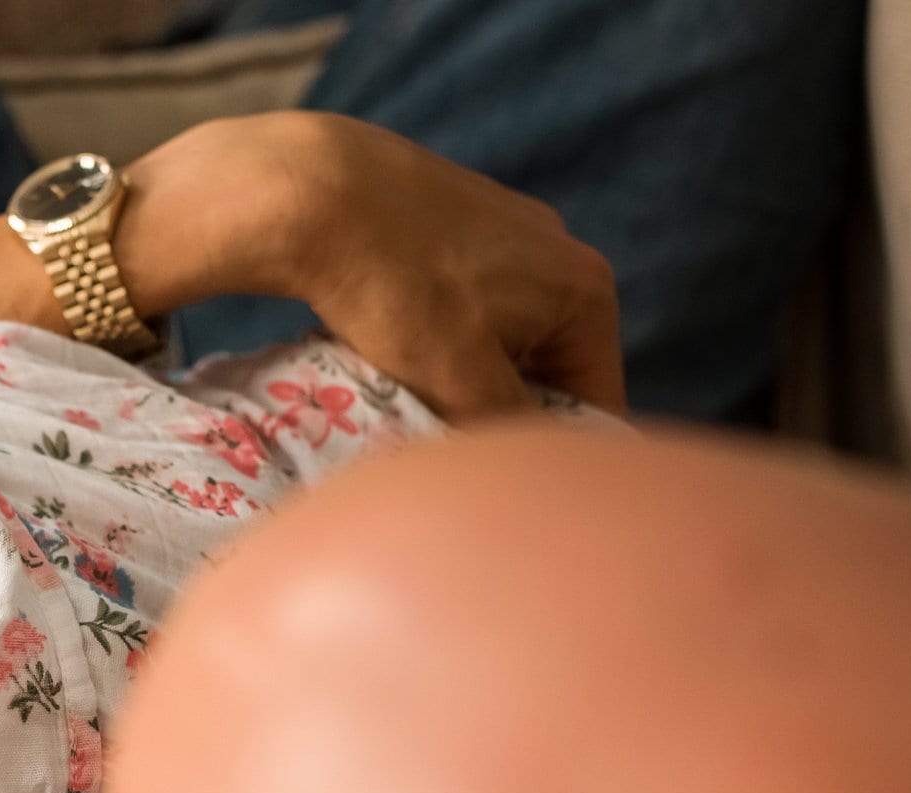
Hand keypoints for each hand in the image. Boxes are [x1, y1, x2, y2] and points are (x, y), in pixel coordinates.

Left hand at [135, 112, 626, 419]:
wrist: (313, 192)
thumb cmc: (395, 290)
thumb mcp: (463, 381)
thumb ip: (515, 426)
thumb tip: (538, 462)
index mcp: (586, 292)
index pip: (597, 403)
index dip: (552, 453)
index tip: (502, 482)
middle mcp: (561, 252)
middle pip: (549, 369)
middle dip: (502, 409)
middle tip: (446, 442)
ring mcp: (508, 229)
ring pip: (500, 336)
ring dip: (463, 374)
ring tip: (410, 393)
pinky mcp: (454, 218)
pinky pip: (463, 301)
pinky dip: (435, 333)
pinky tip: (389, 343)